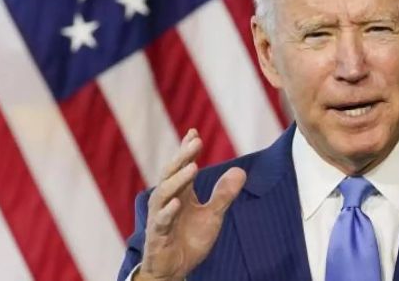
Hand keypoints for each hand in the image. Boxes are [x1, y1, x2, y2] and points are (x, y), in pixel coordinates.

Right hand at [136, 129, 246, 280]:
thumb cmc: (189, 240)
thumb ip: (224, 194)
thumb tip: (240, 171)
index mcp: (180, 193)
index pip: (182, 166)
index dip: (187, 150)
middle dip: (183, 156)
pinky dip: (168, 211)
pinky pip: (161, 221)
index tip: (194, 132)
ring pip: (164, 193)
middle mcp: (167, 201)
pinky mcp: (157, 236)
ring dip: (178, 180)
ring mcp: (160, 217)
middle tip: (195, 141)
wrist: (175, 270)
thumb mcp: (213, 216)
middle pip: (172, 173)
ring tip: (193, 167)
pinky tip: (178, 203)